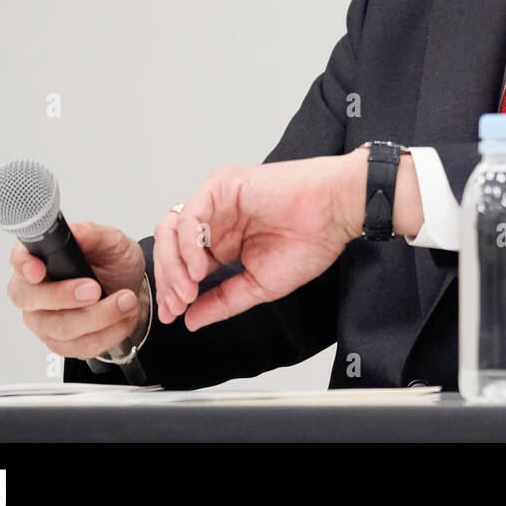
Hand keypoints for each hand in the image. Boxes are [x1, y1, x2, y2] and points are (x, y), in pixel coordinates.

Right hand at [7, 221, 147, 360]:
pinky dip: (108, 333)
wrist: (129, 289)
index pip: (19, 260)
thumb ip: (91, 234)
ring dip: (99, 316)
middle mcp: (34, 291)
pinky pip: (79, 346)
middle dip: (64, 296)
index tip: (39, 270)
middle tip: (95, 290)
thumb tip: (75, 233)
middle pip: (30, 300)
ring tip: (125, 300)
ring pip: (59, 327)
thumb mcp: (111, 240)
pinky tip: (123, 318)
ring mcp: (44, 320)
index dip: (24, 266)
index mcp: (40, 259)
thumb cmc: (113, 263)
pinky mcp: (61, 343)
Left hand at [152, 150, 367, 332]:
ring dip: (174, 263)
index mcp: (223, 243)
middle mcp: (215, 221)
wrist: (335, 214)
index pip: (182, 265)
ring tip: (189, 288)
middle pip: (169, 248)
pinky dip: (188, 244)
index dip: (173, 291)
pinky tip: (202, 266)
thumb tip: (190, 320)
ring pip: (172, 229)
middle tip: (178, 304)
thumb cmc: (311, 242)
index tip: (174, 315)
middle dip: (169, 280)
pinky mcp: (222, 185)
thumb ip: (223, 301)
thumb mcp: (259, 286)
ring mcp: (217, 202)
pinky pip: (190, 214)